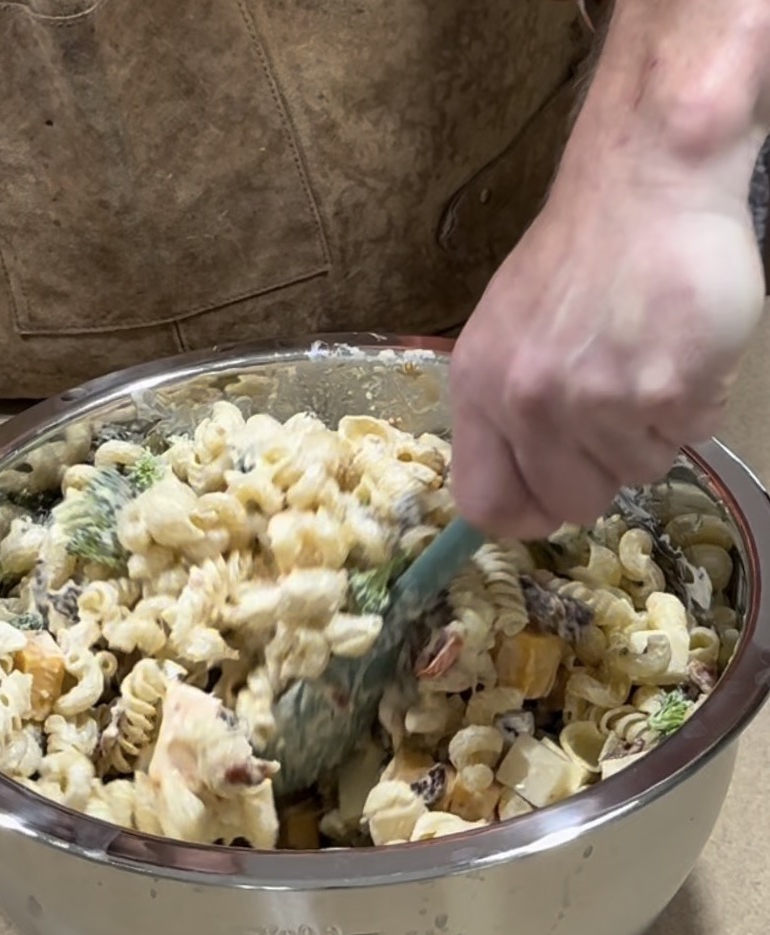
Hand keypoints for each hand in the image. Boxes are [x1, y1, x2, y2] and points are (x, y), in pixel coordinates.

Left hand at [450, 106, 764, 537]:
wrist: (648, 176)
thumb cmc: (584, 253)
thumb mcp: (511, 331)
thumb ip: (512, 411)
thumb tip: (529, 490)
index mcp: (479, 388)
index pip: (486, 504)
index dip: (527, 515)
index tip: (553, 500)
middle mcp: (526, 402)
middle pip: (571, 503)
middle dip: (602, 470)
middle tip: (618, 408)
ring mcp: (593, 401)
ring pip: (637, 473)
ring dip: (654, 430)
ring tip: (651, 357)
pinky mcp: (661, 392)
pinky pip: (689, 438)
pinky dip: (697, 403)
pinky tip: (683, 347)